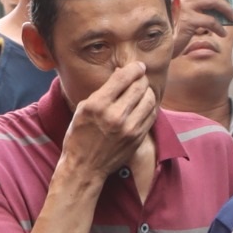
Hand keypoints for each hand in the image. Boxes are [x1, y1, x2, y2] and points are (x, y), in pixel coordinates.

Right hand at [58, 61, 158, 185]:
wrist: (85, 166)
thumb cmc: (79, 135)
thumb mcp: (83, 109)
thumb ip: (103, 91)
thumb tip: (121, 74)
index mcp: (97, 105)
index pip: (123, 78)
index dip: (134, 68)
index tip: (138, 66)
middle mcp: (115, 116)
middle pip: (139, 87)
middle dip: (142, 78)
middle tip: (141, 76)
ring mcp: (129, 128)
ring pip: (149, 99)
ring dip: (148, 91)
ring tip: (143, 90)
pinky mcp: (138, 138)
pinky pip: (152, 115)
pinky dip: (150, 106)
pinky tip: (145, 104)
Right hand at [170, 0, 232, 41]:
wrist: (158, 47)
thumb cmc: (172, 28)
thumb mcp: (179, 9)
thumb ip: (192, 1)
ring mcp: (185, 6)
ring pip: (214, 0)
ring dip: (227, 9)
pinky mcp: (189, 21)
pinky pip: (212, 21)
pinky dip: (220, 28)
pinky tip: (221, 33)